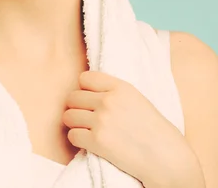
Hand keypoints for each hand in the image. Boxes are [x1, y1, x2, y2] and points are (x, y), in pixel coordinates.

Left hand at [62, 71, 191, 183]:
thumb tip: (86, 90)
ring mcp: (102, 121)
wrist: (167, 158)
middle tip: (86, 118)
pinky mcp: (97, 141)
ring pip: (68, 116)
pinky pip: (72, 135)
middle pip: (72, 98)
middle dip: (76, 108)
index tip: (90, 100)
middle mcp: (109, 101)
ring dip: (74, 124)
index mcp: (121, 88)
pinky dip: (77, 140)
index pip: (85, 78)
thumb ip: (113, 92)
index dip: (84, 90)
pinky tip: (88, 142)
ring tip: (85, 130)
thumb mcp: (137, 100)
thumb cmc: (155, 131)